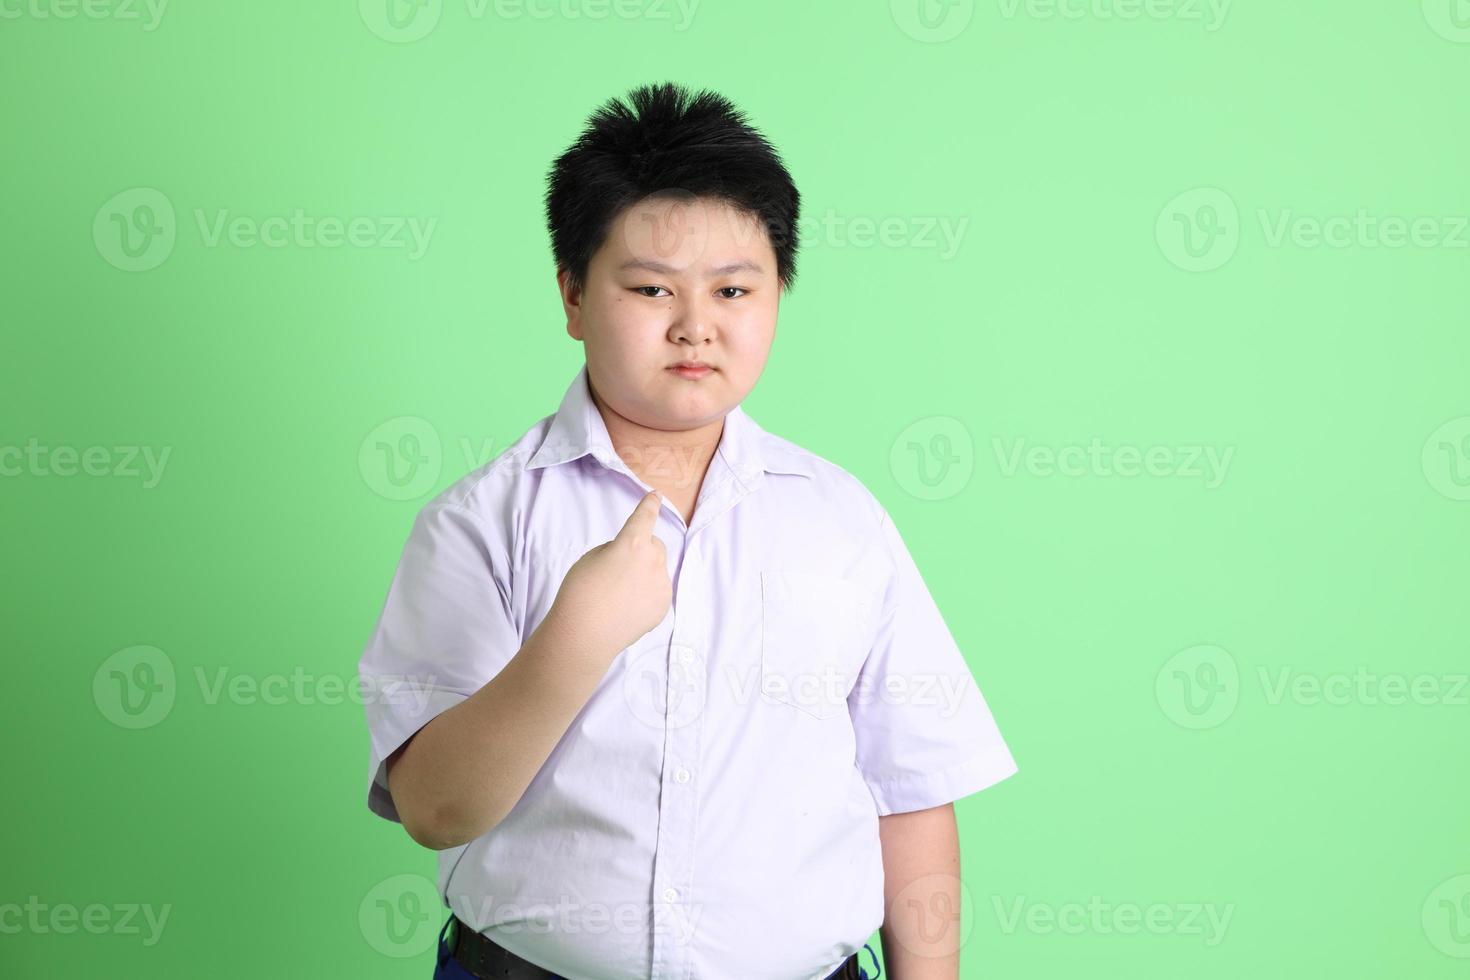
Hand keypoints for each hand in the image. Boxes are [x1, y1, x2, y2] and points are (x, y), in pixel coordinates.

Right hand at [542, 491, 671, 656]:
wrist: (585, 634)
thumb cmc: (580, 591)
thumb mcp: (592, 558)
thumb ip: (617, 550)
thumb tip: (633, 557)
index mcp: (633, 543)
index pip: (645, 517)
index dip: (649, 505)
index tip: (656, 495)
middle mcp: (654, 561)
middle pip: (654, 545)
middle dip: (642, 550)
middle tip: (619, 567)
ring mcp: (662, 585)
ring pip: (657, 569)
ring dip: (644, 572)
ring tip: (619, 593)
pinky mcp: (663, 605)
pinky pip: (658, 590)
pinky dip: (647, 592)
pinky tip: (627, 607)